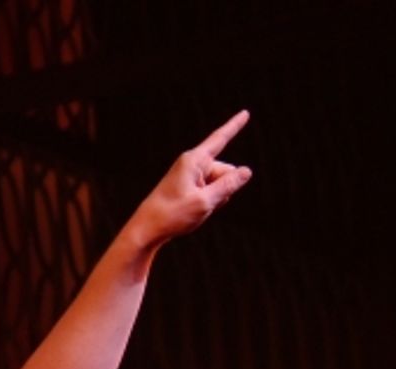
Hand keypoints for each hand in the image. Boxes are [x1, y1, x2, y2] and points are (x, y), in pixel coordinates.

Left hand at [127, 111, 252, 251]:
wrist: (149, 228)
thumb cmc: (173, 214)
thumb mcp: (205, 201)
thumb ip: (228, 186)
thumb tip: (246, 171)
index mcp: (194, 160)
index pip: (220, 139)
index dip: (234, 126)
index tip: (245, 113)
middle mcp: (192, 164)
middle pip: (224, 171)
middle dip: (224, 189)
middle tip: (203, 204)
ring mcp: (190, 176)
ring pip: (218, 185)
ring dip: (215, 199)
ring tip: (194, 209)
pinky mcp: (189, 187)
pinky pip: (210, 192)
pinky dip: (208, 202)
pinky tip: (194, 212)